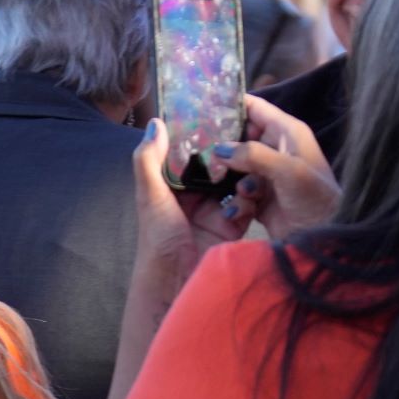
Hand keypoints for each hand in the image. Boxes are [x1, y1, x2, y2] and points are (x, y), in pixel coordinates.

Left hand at [131, 118, 249, 302]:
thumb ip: (149, 160)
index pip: (187, 156)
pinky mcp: (233, 227)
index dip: (200, 138)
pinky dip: (249, 197)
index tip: (217, 114)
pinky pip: (247, 204)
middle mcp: (193, 199)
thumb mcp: (150, 196)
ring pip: (234, 182)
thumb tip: (155, 123)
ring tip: (248, 161)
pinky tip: (249, 190)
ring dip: (242, 173)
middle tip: (244, 132)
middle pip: (215, 167)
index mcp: (171, 189)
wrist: (177, 284)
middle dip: (228, 153)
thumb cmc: (157, 242)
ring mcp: (215, 212)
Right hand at [205, 95, 339, 240]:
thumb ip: (253, 154)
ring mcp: (266, 173)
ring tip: (227, 187)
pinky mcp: (259, 197)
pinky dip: (236, 200)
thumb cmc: (315, 198)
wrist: (324, 238)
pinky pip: (237, 191)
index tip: (201, 107)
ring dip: (228, 178)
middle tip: (198, 152)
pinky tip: (241, 209)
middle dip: (221, 146)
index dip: (230, 105)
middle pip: (238, 137)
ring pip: (234, 166)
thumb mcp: (288, 170)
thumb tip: (220, 149)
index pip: (255, 108)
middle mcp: (275, 148)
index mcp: (287, 132)